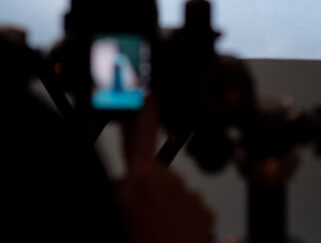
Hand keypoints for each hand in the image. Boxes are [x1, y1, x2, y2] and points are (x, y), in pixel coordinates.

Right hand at [115, 97, 214, 242]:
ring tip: (156, 233)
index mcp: (143, 178)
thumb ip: (118, 188)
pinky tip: (172, 236)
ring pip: (175, 195)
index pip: (143, 133)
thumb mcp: (113, 210)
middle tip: (140, 217)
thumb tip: (122, 179)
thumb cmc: (135, 239)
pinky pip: (192, 210)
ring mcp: (191, 198)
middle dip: (149, 190)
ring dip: (167, 209)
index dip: (146, 109)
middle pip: (157, 174)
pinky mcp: (207, 215)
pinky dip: (184, 221)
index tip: (150, 93)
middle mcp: (171, 182)